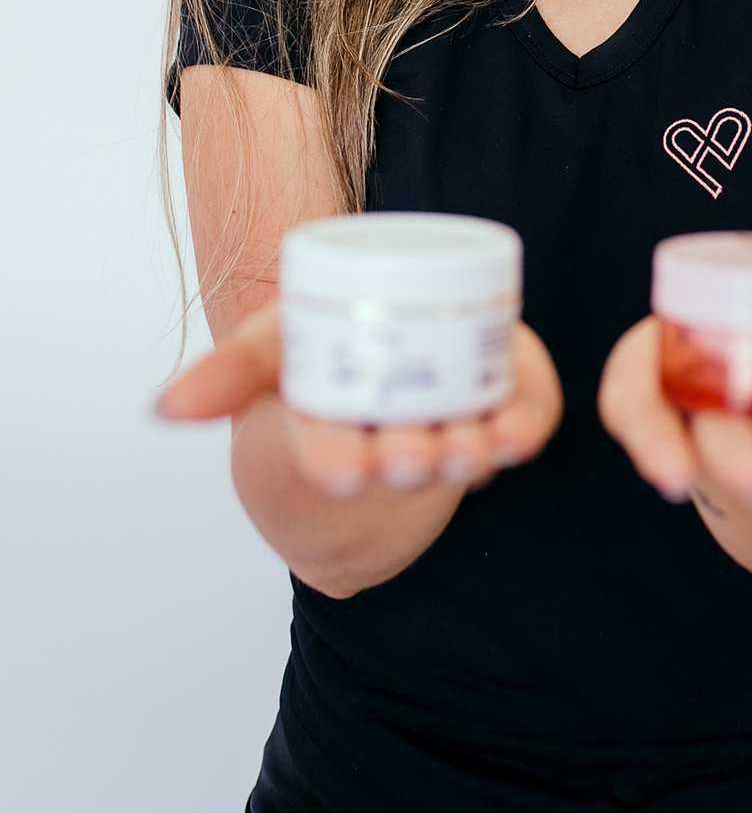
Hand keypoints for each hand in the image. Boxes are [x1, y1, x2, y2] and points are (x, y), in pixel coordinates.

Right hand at [156, 305, 563, 497]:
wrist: (391, 343)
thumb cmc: (323, 354)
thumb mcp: (272, 349)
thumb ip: (229, 371)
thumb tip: (165, 408)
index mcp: (334, 434)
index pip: (330, 458)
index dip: (337, 465)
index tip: (344, 470)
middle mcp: (398, 440)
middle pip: (404, 458)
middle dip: (408, 460)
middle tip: (411, 453)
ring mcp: (457, 428)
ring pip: (466, 451)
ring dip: (469, 454)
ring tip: (469, 451)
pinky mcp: (509, 405)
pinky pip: (523, 423)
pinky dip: (525, 430)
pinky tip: (520, 437)